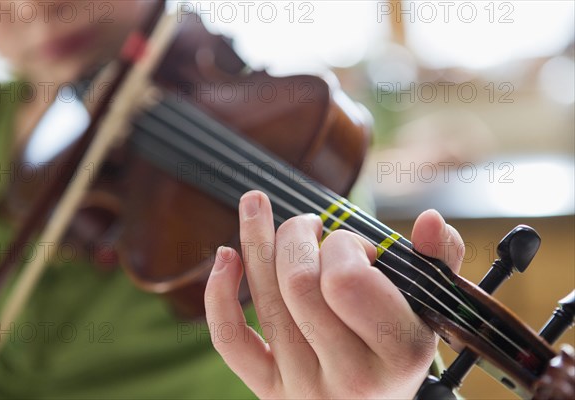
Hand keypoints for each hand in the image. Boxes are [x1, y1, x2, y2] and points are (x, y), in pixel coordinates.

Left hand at [204, 190, 463, 398]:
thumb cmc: (402, 351)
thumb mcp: (433, 310)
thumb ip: (437, 261)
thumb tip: (427, 218)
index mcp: (397, 352)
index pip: (345, 280)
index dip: (343, 245)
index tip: (357, 247)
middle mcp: (348, 375)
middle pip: (298, 283)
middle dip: (297, 234)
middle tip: (310, 224)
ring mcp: (303, 387)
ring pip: (266, 301)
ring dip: (255, 240)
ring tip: (256, 204)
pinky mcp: (269, 390)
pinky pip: (232, 341)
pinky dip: (219, 295)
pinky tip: (226, 255)